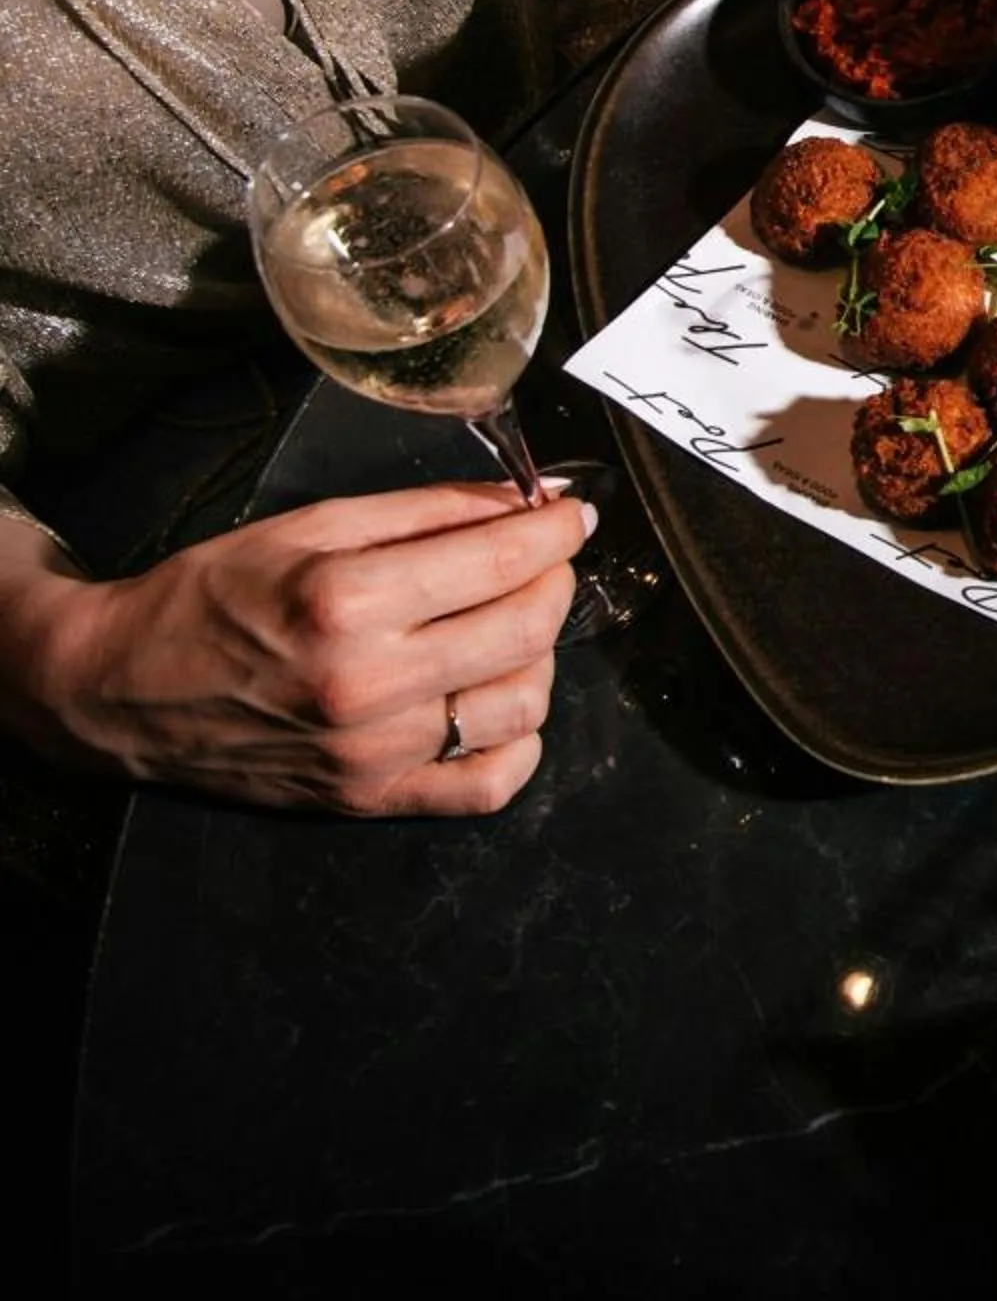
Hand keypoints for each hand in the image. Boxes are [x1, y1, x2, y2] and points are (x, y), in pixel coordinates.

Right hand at [9, 483, 590, 812]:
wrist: (121, 691)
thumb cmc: (212, 596)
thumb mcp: (310, 526)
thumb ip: (426, 513)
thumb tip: (525, 502)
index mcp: (348, 601)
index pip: (499, 561)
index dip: (555, 530)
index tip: (572, 514)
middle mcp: (368, 683)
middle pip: (525, 629)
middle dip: (552, 581)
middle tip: (541, 561)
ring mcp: (374, 752)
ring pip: (523, 705)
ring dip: (538, 656)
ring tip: (508, 626)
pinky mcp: (371, 799)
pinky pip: (490, 784)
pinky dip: (517, 741)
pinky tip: (493, 701)